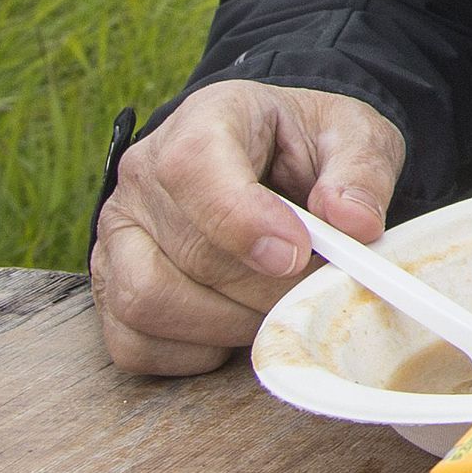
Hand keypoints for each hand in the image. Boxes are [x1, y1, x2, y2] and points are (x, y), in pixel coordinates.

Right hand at [91, 80, 406, 375]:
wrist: (270, 159)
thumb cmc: (309, 145)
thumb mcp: (355, 134)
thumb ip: (362, 173)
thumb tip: (355, 224)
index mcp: (204, 121)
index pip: (194, 170)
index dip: (243, 222)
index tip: (296, 253)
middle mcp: (143, 178)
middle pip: (186, 253)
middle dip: (264, 286)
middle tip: (316, 288)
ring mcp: (118, 237)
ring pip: (148, 303)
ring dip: (228, 323)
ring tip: (279, 305)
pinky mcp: (109, 290)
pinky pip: (134, 345)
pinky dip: (193, 351)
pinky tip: (236, 322)